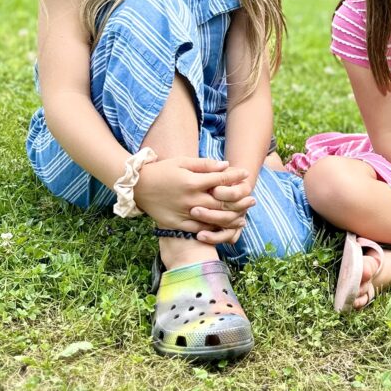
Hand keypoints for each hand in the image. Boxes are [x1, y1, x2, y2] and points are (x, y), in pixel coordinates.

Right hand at [134, 157, 252, 239]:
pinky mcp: (177, 223)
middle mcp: (190, 199)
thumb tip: (226, 166)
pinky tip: (222, 227)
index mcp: (192, 182)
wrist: (137, 187)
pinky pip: (199, 229)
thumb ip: (205, 165)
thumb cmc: (162, 170)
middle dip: (239, 200)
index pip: (221, 180)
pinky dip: (212, 229)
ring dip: (231, 218)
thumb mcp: (182, 162)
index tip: (245, 174)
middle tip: (252, 200)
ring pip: (213, 218)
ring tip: (243, 217)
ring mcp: (184, 213)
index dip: (235, 176)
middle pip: (221, 202)